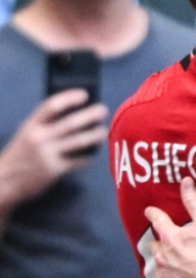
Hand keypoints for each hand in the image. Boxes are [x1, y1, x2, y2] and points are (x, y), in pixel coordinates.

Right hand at [0, 89, 106, 209]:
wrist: (4, 182)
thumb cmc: (20, 155)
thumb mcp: (26, 134)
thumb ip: (44, 125)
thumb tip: (74, 112)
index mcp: (30, 126)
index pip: (51, 106)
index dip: (69, 98)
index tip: (84, 95)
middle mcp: (39, 138)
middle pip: (70, 123)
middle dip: (90, 115)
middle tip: (103, 110)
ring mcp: (47, 155)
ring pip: (78, 141)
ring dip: (95, 134)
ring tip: (103, 130)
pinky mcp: (55, 170)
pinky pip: (78, 160)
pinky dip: (88, 155)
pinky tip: (93, 151)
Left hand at [145, 177, 195, 277]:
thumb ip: (193, 201)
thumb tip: (185, 181)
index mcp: (169, 239)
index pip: (157, 221)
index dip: (153, 214)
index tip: (149, 211)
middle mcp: (162, 259)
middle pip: (153, 249)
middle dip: (159, 246)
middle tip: (170, 245)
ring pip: (159, 272)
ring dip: (166, 268)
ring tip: (178, 268)